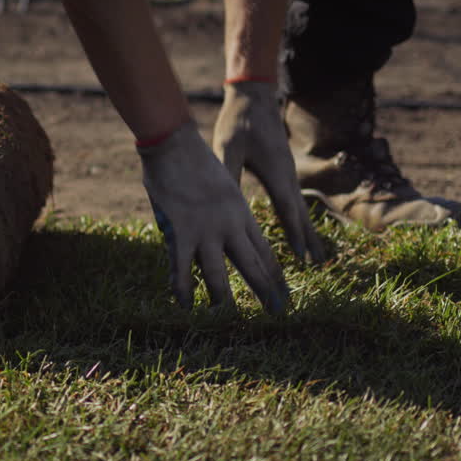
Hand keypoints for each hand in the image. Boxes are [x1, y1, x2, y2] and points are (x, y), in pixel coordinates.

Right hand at [139, 121, 289, 313]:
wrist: (175, 142)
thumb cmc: (194, 157)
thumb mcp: (222, 182)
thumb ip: (224, 207)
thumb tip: (223, 224)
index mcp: (241, 212)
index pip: (264, 250)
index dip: (275, 273)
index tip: (285, 291)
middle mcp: (230, 224)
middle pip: (252, 265)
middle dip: (265, 291)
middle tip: (278, 313)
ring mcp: (206, 230)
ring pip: (219, 274)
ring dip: (223, 299)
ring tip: (227, 318)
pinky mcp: (181, 232)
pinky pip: (182, 268)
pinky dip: (183, 288)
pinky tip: (185, 304)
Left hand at [212, 79, 325, 263]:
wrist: (254, 97)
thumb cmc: (238, 121)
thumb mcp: (228, 147)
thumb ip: (227, 173)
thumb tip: (223, 201)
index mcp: (275, 172)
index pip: (287, 208)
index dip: (294, 233)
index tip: (301, 257)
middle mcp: (287, 174)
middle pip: (301, 213)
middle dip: (308, 240)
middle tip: (319, 265)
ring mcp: (288, 172)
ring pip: (301, 208)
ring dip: (308, 232)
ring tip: (318, 256)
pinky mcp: (284, 170)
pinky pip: (295, 199)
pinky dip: (301, 218)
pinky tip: (301, 228)